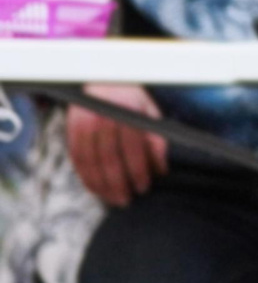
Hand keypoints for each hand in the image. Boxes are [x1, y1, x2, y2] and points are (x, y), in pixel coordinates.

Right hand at [67, 84, 165, 206]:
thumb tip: (161, 170)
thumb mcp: (150, 114)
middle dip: (118, 183)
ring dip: (101, 184)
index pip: (132, 148)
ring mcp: (84, 122)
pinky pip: (77, 157)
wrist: (103, 81)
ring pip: (90, 161)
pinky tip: (95, 189)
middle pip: (109, 158)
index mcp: (127, 111)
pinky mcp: (71, 129)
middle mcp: (103, 117)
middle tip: (126, 200)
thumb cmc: (133, 101)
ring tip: (112, 199)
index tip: (143, 187)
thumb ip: (157, 140)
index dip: (138, 171)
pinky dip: (85, 176)